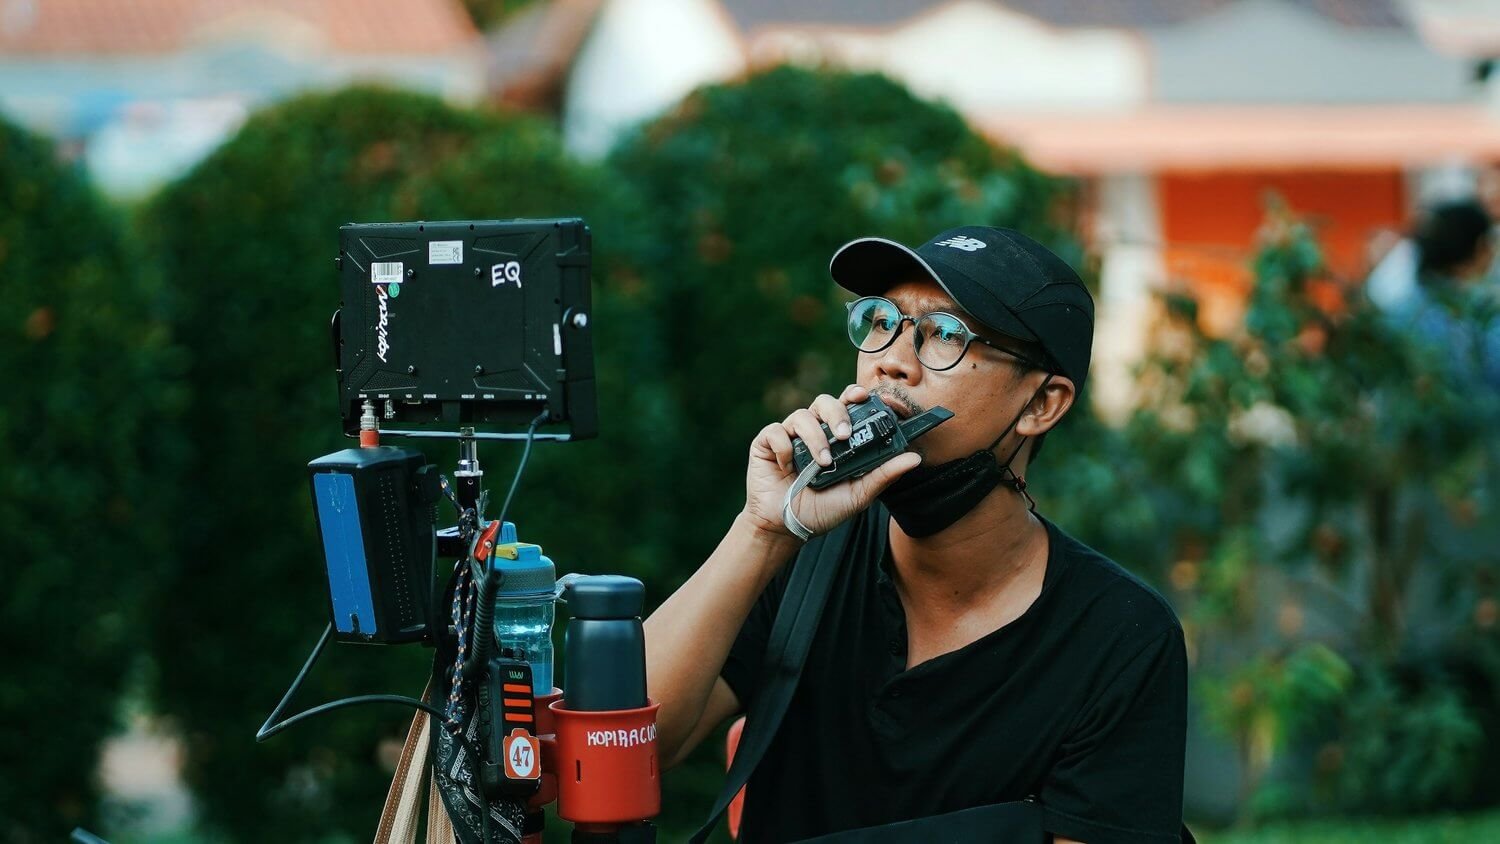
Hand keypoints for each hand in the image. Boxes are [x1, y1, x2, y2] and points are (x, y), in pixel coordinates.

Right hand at [742, 384, 921, 540]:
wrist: (786, 528)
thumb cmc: (821, 510)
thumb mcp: (858, 495)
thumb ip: (883, 475)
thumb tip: (914, 458)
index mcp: (835, 437)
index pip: (846, 405)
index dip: (854, 395)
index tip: (864, 396)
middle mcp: (813, 431)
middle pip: (825, 401)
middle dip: (837, 414)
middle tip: (845, 435)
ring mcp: (789, 435)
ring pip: (802, 415)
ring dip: (815, 438)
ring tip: (822, 463)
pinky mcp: (766, 443)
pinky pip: (775, 432)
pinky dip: (784, 447)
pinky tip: (787, 467)